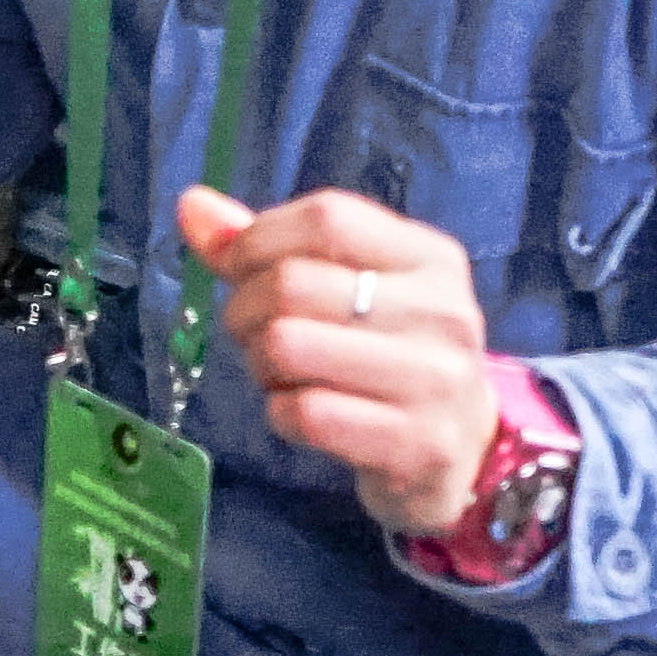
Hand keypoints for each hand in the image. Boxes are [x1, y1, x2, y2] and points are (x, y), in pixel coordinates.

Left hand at [176, 183, 495, 537]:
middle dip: (245, 308)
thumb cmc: (389, 354)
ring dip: (259, 363)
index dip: (259, 239)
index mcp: (431, 258)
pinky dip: (280, 413)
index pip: (328, 218)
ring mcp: (435, 381)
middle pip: (293, 283)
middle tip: (252, 332)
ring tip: (279, 372)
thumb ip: (270, 245)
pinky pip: (305, 414)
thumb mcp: (349, 289)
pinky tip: (301, 413)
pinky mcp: (416, 444)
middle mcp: (443, 312)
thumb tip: (192, 204)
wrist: (464, 451)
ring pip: (288, 346)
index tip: (239, 267)